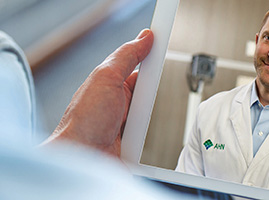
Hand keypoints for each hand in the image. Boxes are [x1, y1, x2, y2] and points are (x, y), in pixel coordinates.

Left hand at [41, 29, 153, 157]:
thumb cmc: (83, 123)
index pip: (139, 67)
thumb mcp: (106, 78)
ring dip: (147, 121)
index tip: (164, 46)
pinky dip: (150, 138)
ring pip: (153, 116)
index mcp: (110, 85)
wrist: (80, 160)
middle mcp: (118, 104)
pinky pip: (153, 136)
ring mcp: (126, 125)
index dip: (151, 59)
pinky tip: (138, 140)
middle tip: (139, 101)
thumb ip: (126, 56)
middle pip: (149, 93)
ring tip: (133, 126)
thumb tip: (144, 37)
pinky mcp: (133, 144)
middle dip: (150, 98)